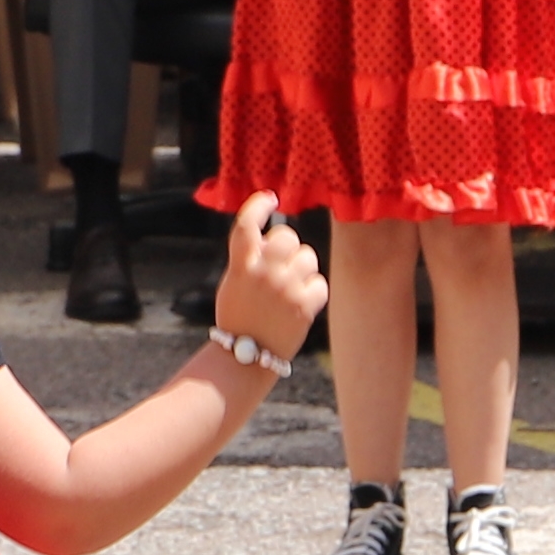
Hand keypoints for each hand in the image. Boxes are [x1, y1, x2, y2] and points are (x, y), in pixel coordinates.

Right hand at [212, 190, 325, 361]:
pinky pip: (319, 283)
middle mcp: (263, 274)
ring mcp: (285, 289)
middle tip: (283, 262)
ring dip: (302, 269)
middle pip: (287, 236)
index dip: (258, 205)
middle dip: (287, 246)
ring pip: (308, 257)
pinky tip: (300, 304)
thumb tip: (274, 238)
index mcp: (240, 266)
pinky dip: (313, 292)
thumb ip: (250, 259)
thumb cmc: (239, 318)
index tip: (270, 198)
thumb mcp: (234, 283)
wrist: (245, 357)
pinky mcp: (304, 306)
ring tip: (290, 289)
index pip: (246, 224)